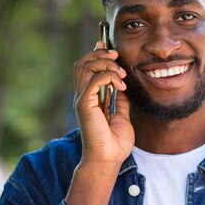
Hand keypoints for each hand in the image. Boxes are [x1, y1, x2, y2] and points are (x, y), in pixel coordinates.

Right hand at [72, 40, 133, 163]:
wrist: (109, 158)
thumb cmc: (114, 142)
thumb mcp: (122, 115)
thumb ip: (120, 99)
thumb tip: (123, 85)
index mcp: (90, 97)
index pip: (87, 67)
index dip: (96, 53)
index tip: (109, 46)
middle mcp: (83, 95)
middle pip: (83, 62)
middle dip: (100, 53)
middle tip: (117, 56)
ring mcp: (82, 99)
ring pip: (86, 67)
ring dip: (105, 63)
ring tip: (121, 72)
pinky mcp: (84, 104)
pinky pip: (93, 80)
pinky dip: (108, 76)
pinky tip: (121, 85)